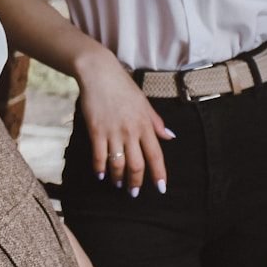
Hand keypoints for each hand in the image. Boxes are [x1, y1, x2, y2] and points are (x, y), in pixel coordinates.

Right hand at [74, 47, 174, 194]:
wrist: (100, 73)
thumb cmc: (123, 87)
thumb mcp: (144, 103)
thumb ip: (156, 122)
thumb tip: (170, 136)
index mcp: (145, 125)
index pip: (156, 155)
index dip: (159, 174)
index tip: (161, 188)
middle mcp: (131, 131)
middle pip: (137, 165)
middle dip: (136, 182)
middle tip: (134, 192)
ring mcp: (113, 131)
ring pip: (118, 164)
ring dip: (118, 178)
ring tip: (118, 184)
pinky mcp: (96, 130)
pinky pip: (99, 156)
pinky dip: (100, 168)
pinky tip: (101, 175)